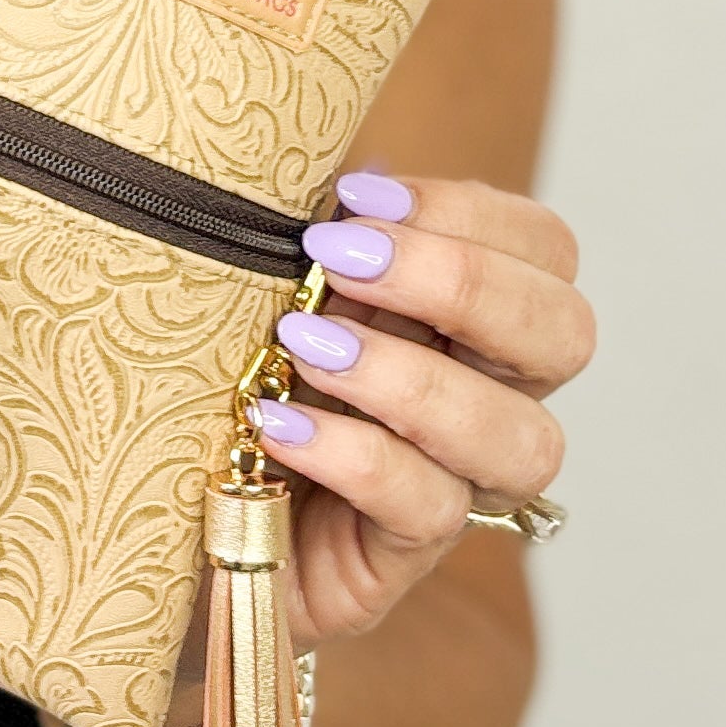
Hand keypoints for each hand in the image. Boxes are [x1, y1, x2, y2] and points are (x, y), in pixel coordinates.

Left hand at [254, 167, 590, 644]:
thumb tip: (331, 168)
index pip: (545, 251)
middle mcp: (490, 398)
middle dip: (461, 284)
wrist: (160, 517)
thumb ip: (319, 233)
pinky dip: (357, 455)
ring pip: (523, 439)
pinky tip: (281, 423)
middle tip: (339, 259)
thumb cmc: (228, 378)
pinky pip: (427, 509)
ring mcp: (456, 486)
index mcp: (472, 318)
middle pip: (565, 336)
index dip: (469, 216)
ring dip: (414, 378)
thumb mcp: (270, 284)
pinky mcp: (399, 558)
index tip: (360, 199)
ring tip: (308, 345)